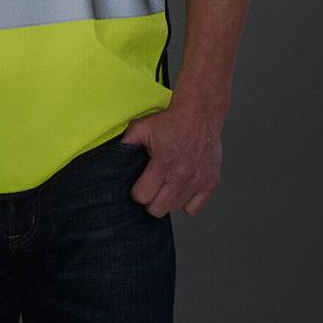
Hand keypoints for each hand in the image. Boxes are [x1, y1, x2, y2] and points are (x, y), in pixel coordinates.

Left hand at [119, 102, 222, 217]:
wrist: (200, 113)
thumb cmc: (170, 120)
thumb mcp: (141, 127)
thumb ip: (125, 144)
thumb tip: (111, 158)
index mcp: (163, 164)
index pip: (142, 197)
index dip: (137, 192)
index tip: (139, 184)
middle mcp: (181, 176)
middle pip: (158, 210)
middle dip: (150, 200)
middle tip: (152, 186)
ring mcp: (198, 181)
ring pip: (175, 208)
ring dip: (168, 199)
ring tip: (167, 182)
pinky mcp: (211, 183)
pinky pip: (194, 208)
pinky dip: (187, 201)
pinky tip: (182, 186)